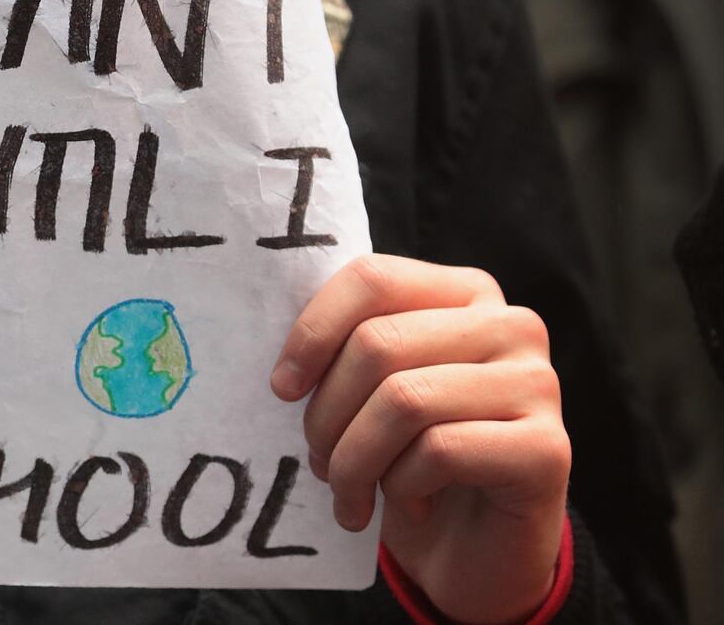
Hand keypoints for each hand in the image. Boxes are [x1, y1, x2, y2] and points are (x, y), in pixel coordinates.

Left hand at [271, 255, 569, 623]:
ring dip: (354, 460)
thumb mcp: (372, 393)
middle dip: (327, 414)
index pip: (372, 279)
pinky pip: (441, 450)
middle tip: (317, 462)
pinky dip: (402, 486)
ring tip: (350, 493)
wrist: (475, 551)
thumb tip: (287, 366)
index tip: (283, 388)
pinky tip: (409, 506)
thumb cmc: (411, 460)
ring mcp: (538, 383)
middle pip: (379, 343)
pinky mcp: (547, 448)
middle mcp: (510, 325)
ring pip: (404, 400)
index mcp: (464, 293)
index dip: (313, 333)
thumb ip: (346, 352)